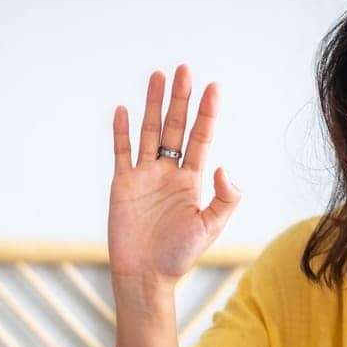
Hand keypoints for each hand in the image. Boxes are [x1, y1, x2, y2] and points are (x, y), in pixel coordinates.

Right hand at [109, 65, 241, 293]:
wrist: (145, 276)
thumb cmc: (179, 256)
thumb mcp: (210, 228)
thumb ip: (224, 198)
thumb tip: (224, 168)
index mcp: (192, 180)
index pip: (201, 138)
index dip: (207, 113)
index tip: (213, 87)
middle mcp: (169, 172)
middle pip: (175, 127)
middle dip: (180, 99)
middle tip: (184, 70)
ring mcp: (145, 176)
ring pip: (149, 132)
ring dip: (153, 105)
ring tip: (158, 76)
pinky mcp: (123, 185)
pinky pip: (122, 152)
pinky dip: (122, 132)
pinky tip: (125, 110)